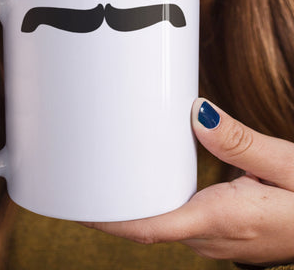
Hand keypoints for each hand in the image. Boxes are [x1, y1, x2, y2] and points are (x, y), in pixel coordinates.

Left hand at [85, 98, 293, 265]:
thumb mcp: (287, 164)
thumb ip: (241, 142)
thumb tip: (198, 114)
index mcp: (220, 218)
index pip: (151, 227)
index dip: (112, 219)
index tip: (82, 206)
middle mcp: (210, 236)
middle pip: (148, 225)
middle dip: (114, 208)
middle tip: (85, 176)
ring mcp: (213, 239)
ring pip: (160, 224)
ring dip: (133, 205)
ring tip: (109, 176)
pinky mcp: (217, 232)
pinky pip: (176, 219)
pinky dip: (155, 205)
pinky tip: (148, 184)